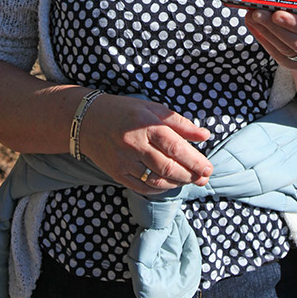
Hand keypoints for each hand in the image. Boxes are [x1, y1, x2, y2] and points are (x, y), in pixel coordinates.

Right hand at [78, 94, 212, 194]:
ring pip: (156, 180)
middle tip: (204, 178)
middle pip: (168, 167)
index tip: (208, 168)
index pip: (175, 147)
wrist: (87, 120)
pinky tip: (169, 183)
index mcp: (146, 125)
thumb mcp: (153, 108)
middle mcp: (134, 144)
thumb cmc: (125, 111)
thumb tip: (205, 135)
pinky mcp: (117, 174)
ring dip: (177, 183)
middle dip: (190, 175)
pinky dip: (159, 188)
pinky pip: (142, 188)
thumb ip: (180, 123)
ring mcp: (124, 161)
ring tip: (190, 180)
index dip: (195, 160)